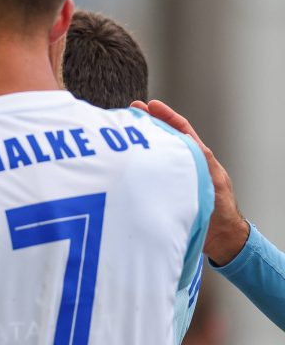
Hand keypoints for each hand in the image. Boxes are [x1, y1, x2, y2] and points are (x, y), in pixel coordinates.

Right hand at [132, 99, 248, 264]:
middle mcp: (185, 165)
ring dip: (142, 142)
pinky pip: (151, 172)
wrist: (220, 238)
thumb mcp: (211, 180)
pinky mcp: (165, 192)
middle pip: (165, 138)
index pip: (181, 130)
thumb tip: (182, 141)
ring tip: (125, 132)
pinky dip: (140, 163)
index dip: (166, 116)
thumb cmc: (220, 212)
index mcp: (198, 159)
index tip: (151, 105)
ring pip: (156, 154)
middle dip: (149, 123)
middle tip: (131, 112)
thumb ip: (198, 160)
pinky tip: (126, 161)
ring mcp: (174, 178)